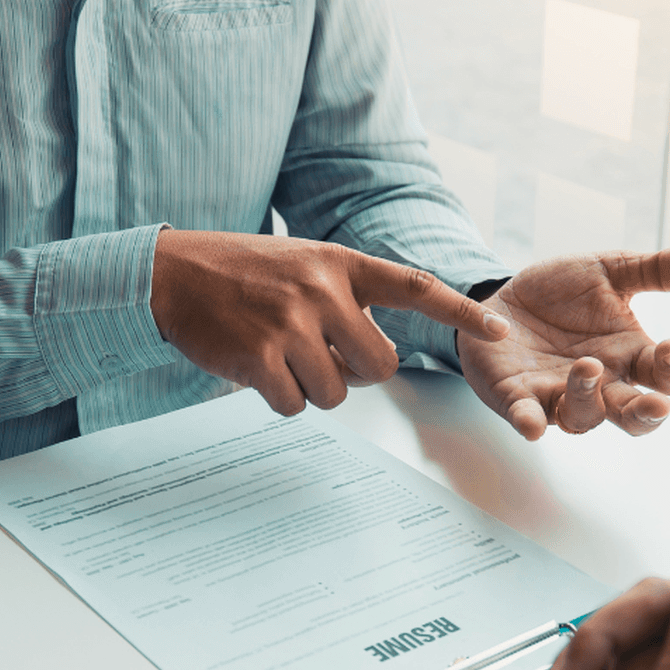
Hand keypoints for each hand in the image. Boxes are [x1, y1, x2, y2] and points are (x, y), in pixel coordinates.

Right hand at [151, 230, 509, 415]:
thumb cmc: (241, 273)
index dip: (460, 312)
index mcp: (340, 264)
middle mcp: (323, 291)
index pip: (415, 287)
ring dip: (313, 387)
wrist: (172, 273)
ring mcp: (293, 325)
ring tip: (281, 357)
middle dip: (358, 373)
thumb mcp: (303, 263)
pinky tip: (258, 371)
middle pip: (379, 365)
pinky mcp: (261, 358)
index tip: (497, 329)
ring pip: (337, 392)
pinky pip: (296, 405)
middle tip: (324, 357)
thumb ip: (346, 296)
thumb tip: (377, 355)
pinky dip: (280, 398)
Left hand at [457, 249, 669, 438]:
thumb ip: (656, 270)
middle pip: (634, 418)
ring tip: (586, 366)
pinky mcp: (518, 397)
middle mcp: (601, 386)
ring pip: (583, 419)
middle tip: (657, 404)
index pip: (667, 379)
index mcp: (630, 357)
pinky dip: (531, 422)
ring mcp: (559, 395)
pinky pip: (528, 417)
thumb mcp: (609, 271)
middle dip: (648, 415)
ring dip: (588, 399)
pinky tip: (533, 426)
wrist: (505, 298)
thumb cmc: (563, 295)